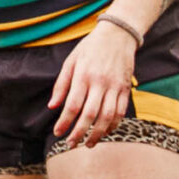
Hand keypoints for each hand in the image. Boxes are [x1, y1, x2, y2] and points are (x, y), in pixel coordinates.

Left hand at [50, 19, 140, 147]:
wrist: (118, 35)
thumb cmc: (89, 48)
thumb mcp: (70, 62)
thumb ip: (61, 85)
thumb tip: (52, 107)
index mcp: (83, 76)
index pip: (73, 106)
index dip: (65, 122)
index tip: (58, 133)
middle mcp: (100, 83)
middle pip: (90, 114)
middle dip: (80, 133)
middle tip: (71, 144)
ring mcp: (116, 86)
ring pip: (108, 116)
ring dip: (98, 133)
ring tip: (88, 143)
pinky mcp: (126, 88)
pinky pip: (121, 111)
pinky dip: (114, 124)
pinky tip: (105, 132)